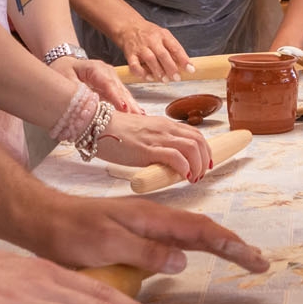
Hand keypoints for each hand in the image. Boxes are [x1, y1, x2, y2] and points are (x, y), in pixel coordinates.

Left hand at [40, 194, 271, 279]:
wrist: (40, 219)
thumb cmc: (69, 232)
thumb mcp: (107, 244)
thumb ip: (145, 252)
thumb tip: (184, 261)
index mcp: (151, 218)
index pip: (201, 232)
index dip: (231, 246)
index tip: (256, 260)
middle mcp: (153, 219)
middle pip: (203, 231)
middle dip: (234, 245)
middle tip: (260, 263)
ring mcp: (144, 226)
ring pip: (190, 235)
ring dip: (218, 245)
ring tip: (241, 257)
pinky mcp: (134, 235)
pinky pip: (174, 242)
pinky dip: (196, 248)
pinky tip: (197, 256)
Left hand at [51, 54, 141, 112]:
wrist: (65, 64)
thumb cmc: (63, 71)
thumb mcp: (64, 79)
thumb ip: (76, 92)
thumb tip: (86, 106)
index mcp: (94, 68)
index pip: (107, 83)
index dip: (116, 96)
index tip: (123, 108)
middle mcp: (107, 72)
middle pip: (119, 89)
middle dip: (128, 103)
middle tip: (136, 117)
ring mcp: (112, 78)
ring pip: (123, 93)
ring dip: (131, 106)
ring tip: (140, 117)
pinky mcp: (113, 86)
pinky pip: (121, 96)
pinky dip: (128, 105)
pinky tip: (138, 113)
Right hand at [97, 109, 213, 180]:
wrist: (97, 126)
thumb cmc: (115, 133)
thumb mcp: (142, 134)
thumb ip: (155, 142)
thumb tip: (165, 158)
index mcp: (164, 125)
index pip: (195, 134)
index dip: (205, 150)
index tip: (204, 164)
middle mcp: (165, 129)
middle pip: (199, 141)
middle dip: (205, 160)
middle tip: (200, 175)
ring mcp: (157, 138)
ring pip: (192, 148)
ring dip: (197, 166)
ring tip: (192, 178)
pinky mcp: (147, 149)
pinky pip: (175, 157)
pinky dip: (185, 168)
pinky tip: (183, 177)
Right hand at [117, 22, 193, 81]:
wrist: (128, 26)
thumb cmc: (149, 33)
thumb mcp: (164, 35)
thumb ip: (173, 48)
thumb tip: (184, 64)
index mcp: (163, 35)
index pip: (175, 47)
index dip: (183, 59)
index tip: (190, 69)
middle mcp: (152, 41)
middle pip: (162, 54)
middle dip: (171, 68)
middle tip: (177, 78)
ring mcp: (140, 48)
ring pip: (150, 59)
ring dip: (158, 71)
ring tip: (164, 80)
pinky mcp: (130, 54)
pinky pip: (134, 65)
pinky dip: (141, 73)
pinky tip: (148, 78)